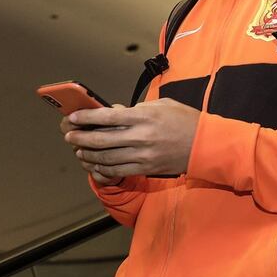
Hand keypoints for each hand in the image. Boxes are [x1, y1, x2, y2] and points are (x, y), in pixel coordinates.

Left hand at [64, 98, 200, 180]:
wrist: (206, 145)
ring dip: (87, 155)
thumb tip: (116, 112)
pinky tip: (94, 164)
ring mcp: (143, 155)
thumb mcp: (164, 105)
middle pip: (101, 139)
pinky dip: (101, 168)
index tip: (74, 117)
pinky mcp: (146, 168)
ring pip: (105, 158)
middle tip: (70, 135)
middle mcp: (141, 136)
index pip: (107, 117)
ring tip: (79, 150)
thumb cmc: (186, 121)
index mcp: (145, 117)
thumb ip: (138, 108)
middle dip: (80, 137)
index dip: (86, 117)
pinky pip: (117, 171)